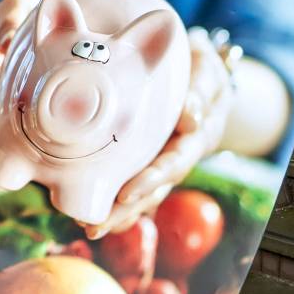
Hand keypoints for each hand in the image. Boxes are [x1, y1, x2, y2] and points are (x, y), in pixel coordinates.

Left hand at [86, 27, 231, 238]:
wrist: (198, 68)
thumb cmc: (200, 65)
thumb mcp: (205, 70)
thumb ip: (201, 90)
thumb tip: (191, 116)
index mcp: (198, 136)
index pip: (174, 163)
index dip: (151, 180)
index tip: (126, 195)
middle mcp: (181, 154)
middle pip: (155, 188)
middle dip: (126, 210)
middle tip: (95, 226)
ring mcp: (163, 159)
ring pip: (144, 192)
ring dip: (118, 213)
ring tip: (88, 227)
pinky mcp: (147, 158)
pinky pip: (133, 183)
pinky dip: (114, 201)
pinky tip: (89, 213)